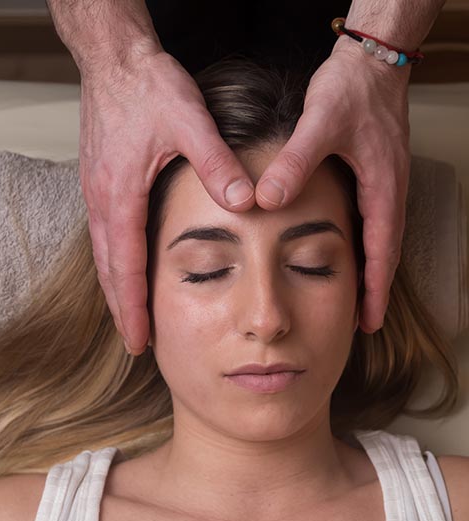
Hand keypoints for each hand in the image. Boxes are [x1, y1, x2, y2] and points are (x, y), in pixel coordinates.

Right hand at [79, 49, 254, 353]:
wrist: (116, 60)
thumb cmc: (148, 88)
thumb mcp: (189, 121)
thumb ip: (217, 164)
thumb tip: (246, 203)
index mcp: (121, 194)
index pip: (127, 266)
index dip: (133, 307)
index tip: (138, 340)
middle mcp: (102, 201)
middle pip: (108, 270)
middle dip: (121, 309)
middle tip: (134, 342)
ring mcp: (97, 193)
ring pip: (104, 256)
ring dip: (116, 290)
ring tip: (129, 317)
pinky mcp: (101, 184)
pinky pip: (105, 236)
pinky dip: (115, 263)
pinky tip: (128, 270)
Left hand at [255, 38, 410, 333]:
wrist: (370, 63)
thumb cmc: (350, 91)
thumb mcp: (319, 125)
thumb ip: (294, 163)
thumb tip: (266, 201)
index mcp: (382, 188)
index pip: (382, 251)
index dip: (375, 289)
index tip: (369, 321)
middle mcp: (388, 191)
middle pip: (385, 253)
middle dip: (375, 290)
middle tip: (364, 323)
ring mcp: (382, 184)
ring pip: (380, 239)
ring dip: (371, 271)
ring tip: (358, 299)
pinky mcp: (373, 176)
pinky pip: (372, 221)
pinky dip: (365, 246)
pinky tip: (349, 253)